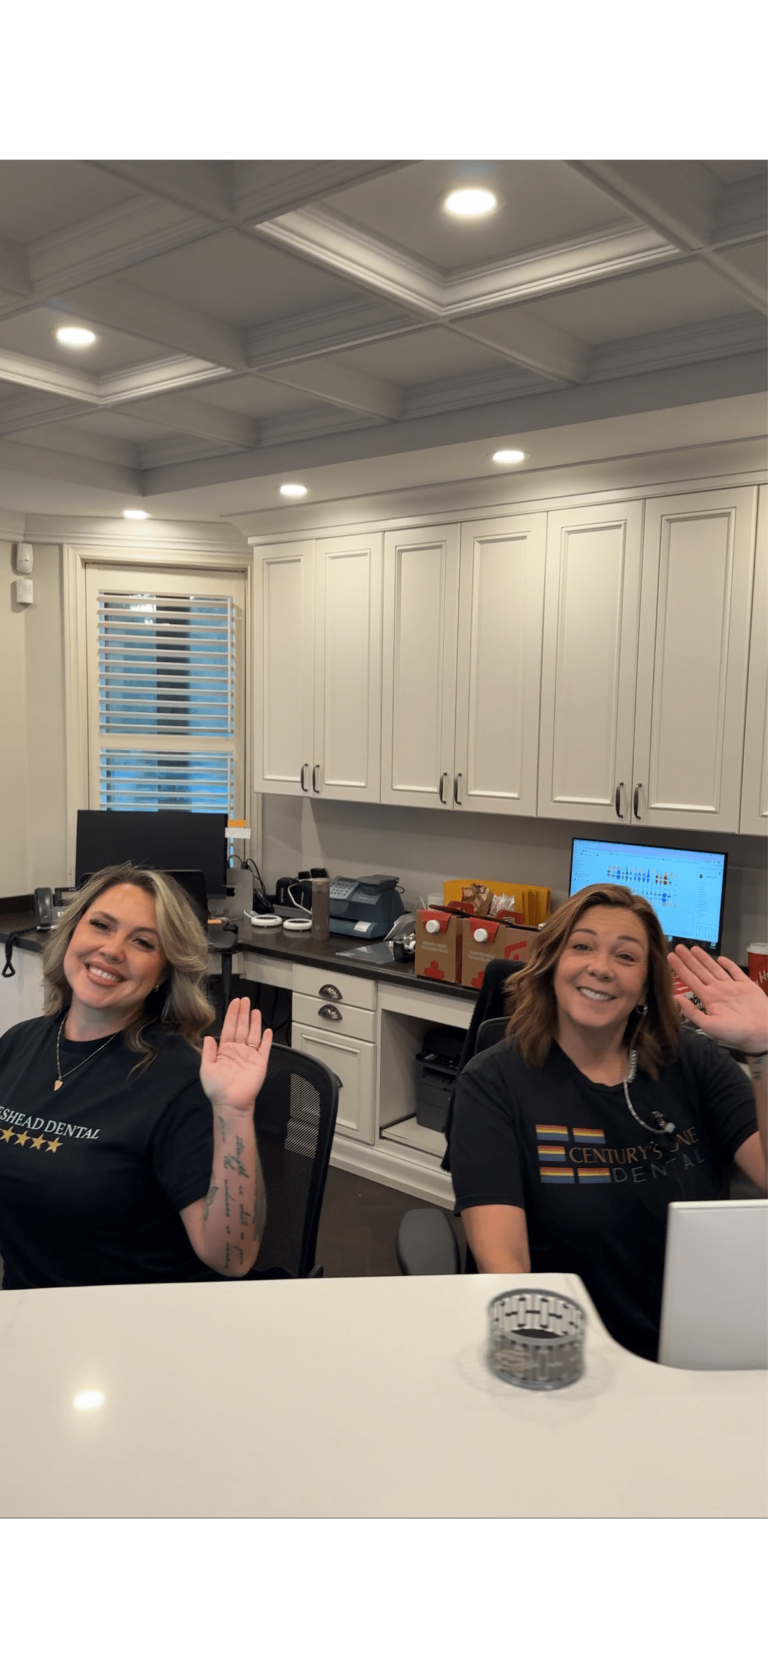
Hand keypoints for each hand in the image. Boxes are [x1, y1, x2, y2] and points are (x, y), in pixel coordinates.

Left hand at [200, 998, 272, 1113]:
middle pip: (242, 1027)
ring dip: (254, 1022)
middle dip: (243, 1013)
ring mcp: (249, 1056)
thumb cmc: (217, 1089)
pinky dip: (266, 1039)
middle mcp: (238, 1051)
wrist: (231, 1103)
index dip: (232, 1015)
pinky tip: (267, 1030)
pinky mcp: (260, 1063)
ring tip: (255, 1010)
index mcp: (225, 1050)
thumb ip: (208, 1051)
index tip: (235, 1003)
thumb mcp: (206, 1068)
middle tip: (245, 1000)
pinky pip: (264, 1048)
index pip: (229, 1028)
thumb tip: (208, 1037)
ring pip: (253, 1034)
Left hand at [668, 944, 767, 1054]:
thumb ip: (692, 1012)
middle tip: (678, 948)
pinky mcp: (747, 985)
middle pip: (700, 971)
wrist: (761, 1032)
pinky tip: (720, 958)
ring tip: (693, 949)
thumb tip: (676, 999)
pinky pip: (735, 971)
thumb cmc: (737, 1033)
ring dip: (704, 958)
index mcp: (710, 999)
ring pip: (715, 968)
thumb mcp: (709, 1025)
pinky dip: (728, 964)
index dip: (680, 968)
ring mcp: (732, 987)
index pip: (690, 980)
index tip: (671, 958)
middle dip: (688, 959)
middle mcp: (719, 991)